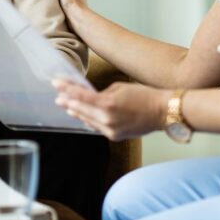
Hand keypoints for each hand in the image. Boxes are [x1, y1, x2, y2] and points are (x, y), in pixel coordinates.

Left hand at [53, 78, 167, 140]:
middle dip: (68, 102)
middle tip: (58, 97)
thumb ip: (103, 94)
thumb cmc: (144, 95)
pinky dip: (89, 121)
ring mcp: (110, 130)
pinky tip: (83, 117)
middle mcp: (106, 119)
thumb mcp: (120, 88)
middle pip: (80, 109)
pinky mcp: (115, 136)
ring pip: (87, 120)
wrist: (162, 112)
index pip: (81, 95)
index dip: (66, 89)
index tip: (56, 83)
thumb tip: (92, 99)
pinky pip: (97, 128)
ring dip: (77, 112)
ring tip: (67, 107)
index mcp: (108, 104)